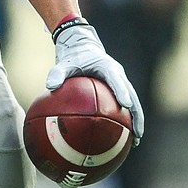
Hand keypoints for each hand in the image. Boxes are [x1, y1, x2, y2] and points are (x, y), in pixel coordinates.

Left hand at [46, 21, 143, 143]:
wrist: (82, 47)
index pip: (117, 80)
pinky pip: (125, 105)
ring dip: (136, 120)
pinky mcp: (118, 89)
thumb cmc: (74, 57)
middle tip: (137, 133)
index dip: (122, 92)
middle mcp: (118, 75)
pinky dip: (126, 120)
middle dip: (136, 114)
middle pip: (132, 95)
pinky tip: (123, 138)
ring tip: (135, 141)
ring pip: (133, 102)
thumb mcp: (64, 63)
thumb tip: (50, 87)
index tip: (125, 105)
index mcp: (107, 67)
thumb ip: (57, 73)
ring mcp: (120, 82)